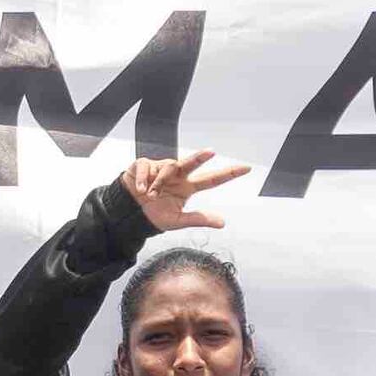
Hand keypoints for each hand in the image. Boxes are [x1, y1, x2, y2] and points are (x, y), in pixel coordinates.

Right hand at [118, 151, 250, 232]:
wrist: (129, 214)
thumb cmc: (153, 214)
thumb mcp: (178, 220)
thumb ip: (199, 219)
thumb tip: (223, 222)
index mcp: (187, 187)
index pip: (212, 180)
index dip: (228, 174)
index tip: (246, 168)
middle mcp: (177, 175)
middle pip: (191, 163)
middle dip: (200, 157)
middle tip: (211, 152)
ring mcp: (161, 168)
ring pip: (166, 168)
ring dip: (158, 184)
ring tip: (149, 195)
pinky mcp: (144, 165)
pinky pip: (147, 167)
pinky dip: (144, 179)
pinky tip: (141, 189)